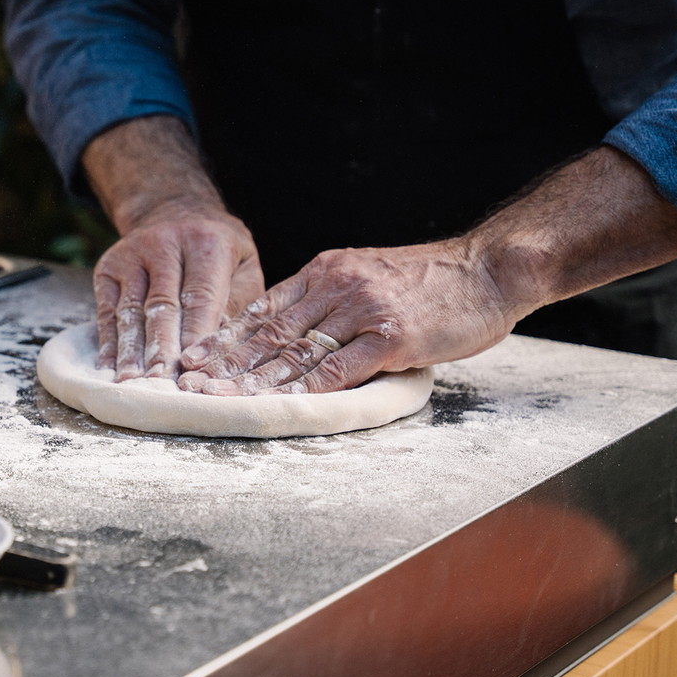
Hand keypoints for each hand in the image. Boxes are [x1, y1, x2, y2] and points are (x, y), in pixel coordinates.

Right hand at [94, 207, 263, 379]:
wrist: (174, 209)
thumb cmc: (218, 250)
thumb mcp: (243, 265)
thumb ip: (237, 303)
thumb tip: (217, 350)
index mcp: (207, 243)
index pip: (200, 296)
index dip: (195, 336)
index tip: (194, 369)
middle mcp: (165, 244)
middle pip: (162, 305)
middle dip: (161, 348)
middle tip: (162, 383)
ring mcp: (131, 254)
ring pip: (130, 309)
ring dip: (130, 350)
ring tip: (132, 383)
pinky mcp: (108, 266)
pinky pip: (106, 309)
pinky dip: (108, 341)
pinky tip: (109, 367)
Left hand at [174, 147, 676, 394]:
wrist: (489, 269)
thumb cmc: (431, 282)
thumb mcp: (367, 275)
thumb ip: (328, 300)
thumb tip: (287, 333)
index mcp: (325, 270)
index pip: (262, 307)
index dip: (224, 337)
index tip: (191, 358)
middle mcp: (335, 285)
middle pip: (267, 330)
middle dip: (224, 361)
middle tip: (188, 384)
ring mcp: (362, 309)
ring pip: (294, 351)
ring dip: (253, 380)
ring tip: (220, 400)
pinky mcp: (391, 336)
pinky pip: (338, 369)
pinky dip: (304, 391)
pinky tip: (278, 406)